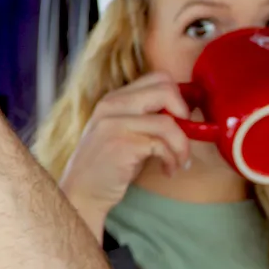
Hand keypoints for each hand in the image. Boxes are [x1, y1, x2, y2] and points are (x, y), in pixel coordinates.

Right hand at [58, 73, 192, 238]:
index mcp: (115, 98)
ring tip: (180, 161)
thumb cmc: (109, 164)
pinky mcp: (121, 145)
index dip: (179, 96)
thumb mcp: (124, 131)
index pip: (158, 77)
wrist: (82, 191)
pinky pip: (161, 146)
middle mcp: (113, 105)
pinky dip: (172, 160)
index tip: (183, 119)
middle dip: (184, 114)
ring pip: (168, 122)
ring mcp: (115, 124)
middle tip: (184, 136)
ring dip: (182, 146)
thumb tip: (187, 113)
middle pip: (166, 90)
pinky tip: (168, 170)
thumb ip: (146, 117)